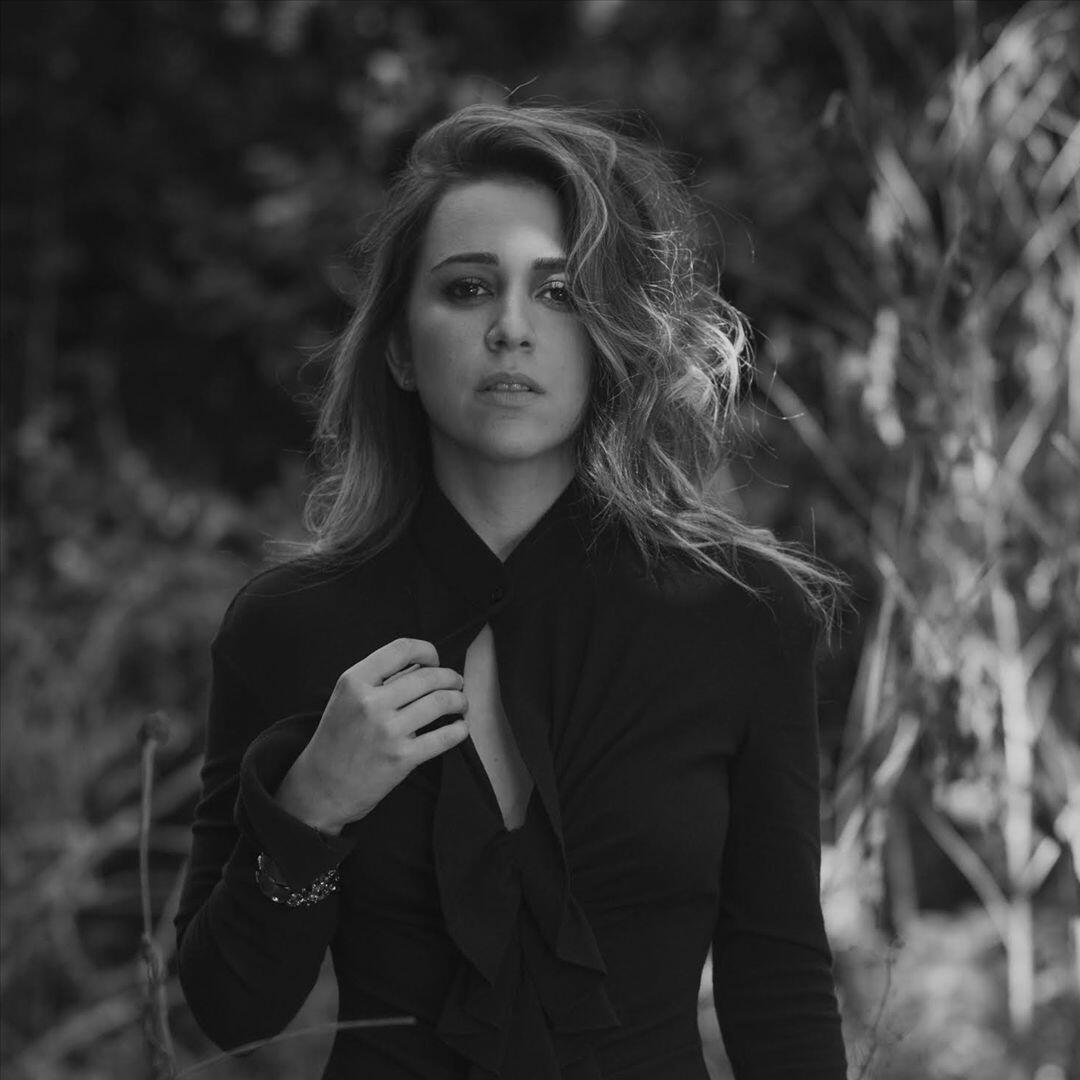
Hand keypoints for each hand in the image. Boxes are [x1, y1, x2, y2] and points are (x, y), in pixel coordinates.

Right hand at [273, 638, 468, 833]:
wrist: (320, 788)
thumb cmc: (337, 740)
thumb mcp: (346, 699)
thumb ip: (379, 679)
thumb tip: (424, 665)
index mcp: (354, 681)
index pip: (402, 649)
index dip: (427, 651)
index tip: (434, 661)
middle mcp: (370, 702)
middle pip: (428, 676)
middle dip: (451, 678)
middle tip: (456, 683)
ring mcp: (387, 731)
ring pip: (441, 702)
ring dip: (459, 700)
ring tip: (461, 703)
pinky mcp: (402, 758)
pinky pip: (445, 737)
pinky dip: (459, 729)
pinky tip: (460, 728)